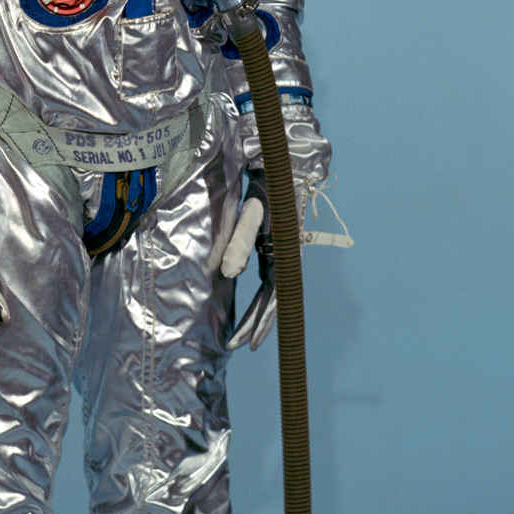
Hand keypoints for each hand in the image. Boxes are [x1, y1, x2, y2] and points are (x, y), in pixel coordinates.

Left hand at [211, 184, 276, 351]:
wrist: (279, 167)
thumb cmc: (266, 188)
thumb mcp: (251, 212)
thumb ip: (240, 241)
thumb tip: (229, 274)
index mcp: (284, 254)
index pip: (273, 297)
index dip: (260, 321)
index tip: (247, 344)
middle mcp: (284, 259)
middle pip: (270, 300)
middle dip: (253, 325)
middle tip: (234, 347)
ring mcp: (279, 256)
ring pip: (268, 294)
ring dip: (254, 315)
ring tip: (237, 338)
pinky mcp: (272, 251)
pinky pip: (266, 282)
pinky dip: (257, 299)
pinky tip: (247, 312)